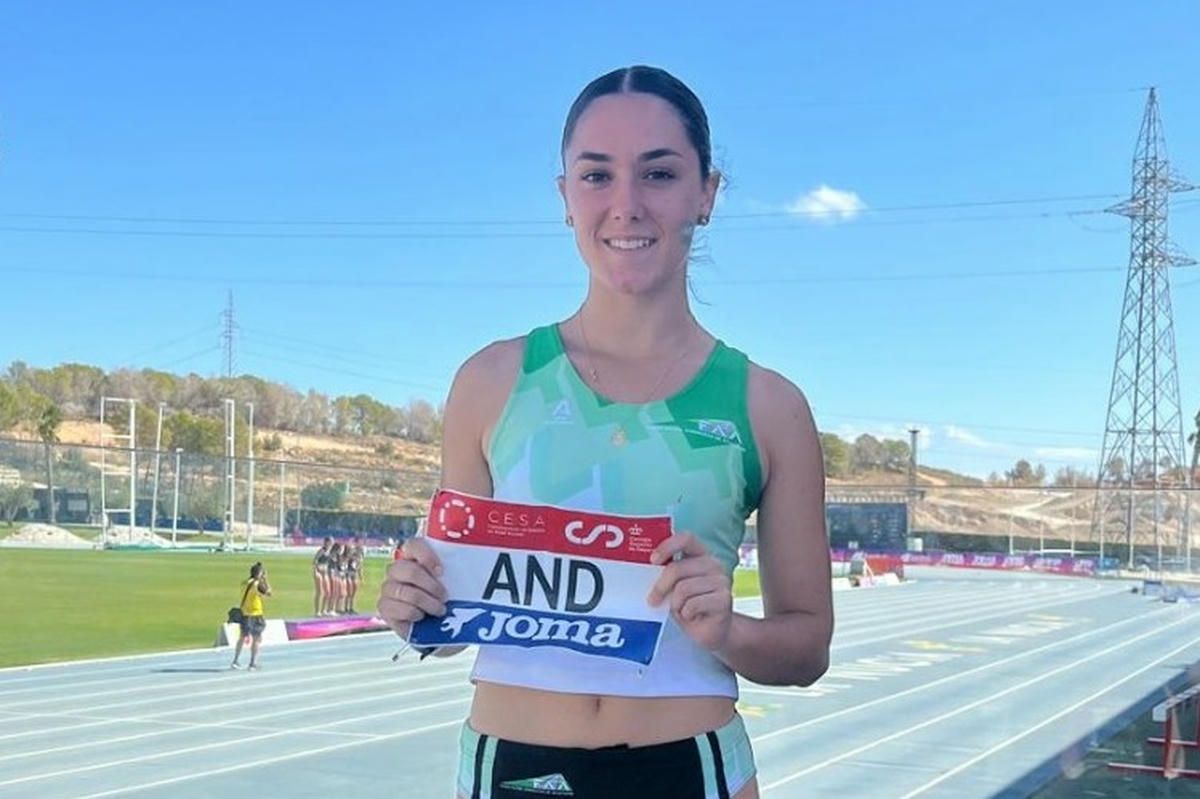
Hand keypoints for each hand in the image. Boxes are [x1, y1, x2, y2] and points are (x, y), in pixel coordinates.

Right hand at [377, 537, 447, 638]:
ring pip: (405, 592)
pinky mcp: (384, 606)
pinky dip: (414, 614)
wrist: (432, 626)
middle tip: (445, 596)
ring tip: (438, 610)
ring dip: (426, 603)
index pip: (413, 545)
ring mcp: (388, 587)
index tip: (441, 571)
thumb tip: (474, 570)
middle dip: (430, 586)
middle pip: (408, 570)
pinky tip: (421, 617)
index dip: (426, 556)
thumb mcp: (451, 583)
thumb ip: (453, 573)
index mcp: (413, 557)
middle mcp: (397, 569)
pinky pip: (397, 608)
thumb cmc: (442, 599)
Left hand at [647, 533, 732, 651]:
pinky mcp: (724, 599)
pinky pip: (693, 604)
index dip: (667, 546)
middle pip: (678, 568)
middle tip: (652, 600)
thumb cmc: (689, 606)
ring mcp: (721, 580)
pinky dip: (686, 614)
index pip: (686, 539)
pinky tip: (691, 616)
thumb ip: (665, 574)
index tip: (653, 560)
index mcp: (700, 554)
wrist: (710, 631)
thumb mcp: (674, 587)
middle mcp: (713, 564)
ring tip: (680, 610)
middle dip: (660, 586)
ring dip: (675, 604)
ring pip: (683, 588)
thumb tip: (642, 572)